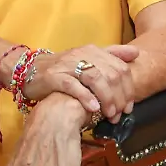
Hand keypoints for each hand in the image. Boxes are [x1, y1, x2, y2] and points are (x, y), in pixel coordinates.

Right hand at [23, 44, 138, 122]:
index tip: (129, 106)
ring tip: (109, 115)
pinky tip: (93, 109)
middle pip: (110, 74)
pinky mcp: (53, 76)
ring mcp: (67, 64)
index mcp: (93, 51)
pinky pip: (73, 85)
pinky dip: (85, 97)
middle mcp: (82, 54)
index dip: (128, 88)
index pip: (120, 68)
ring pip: (95, 79)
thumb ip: (112, 55)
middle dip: (119, 97)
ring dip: (106, 99)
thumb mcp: (88, 59)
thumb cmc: (63, 69)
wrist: (29, 70)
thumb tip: (136, 52)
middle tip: (119, 114)